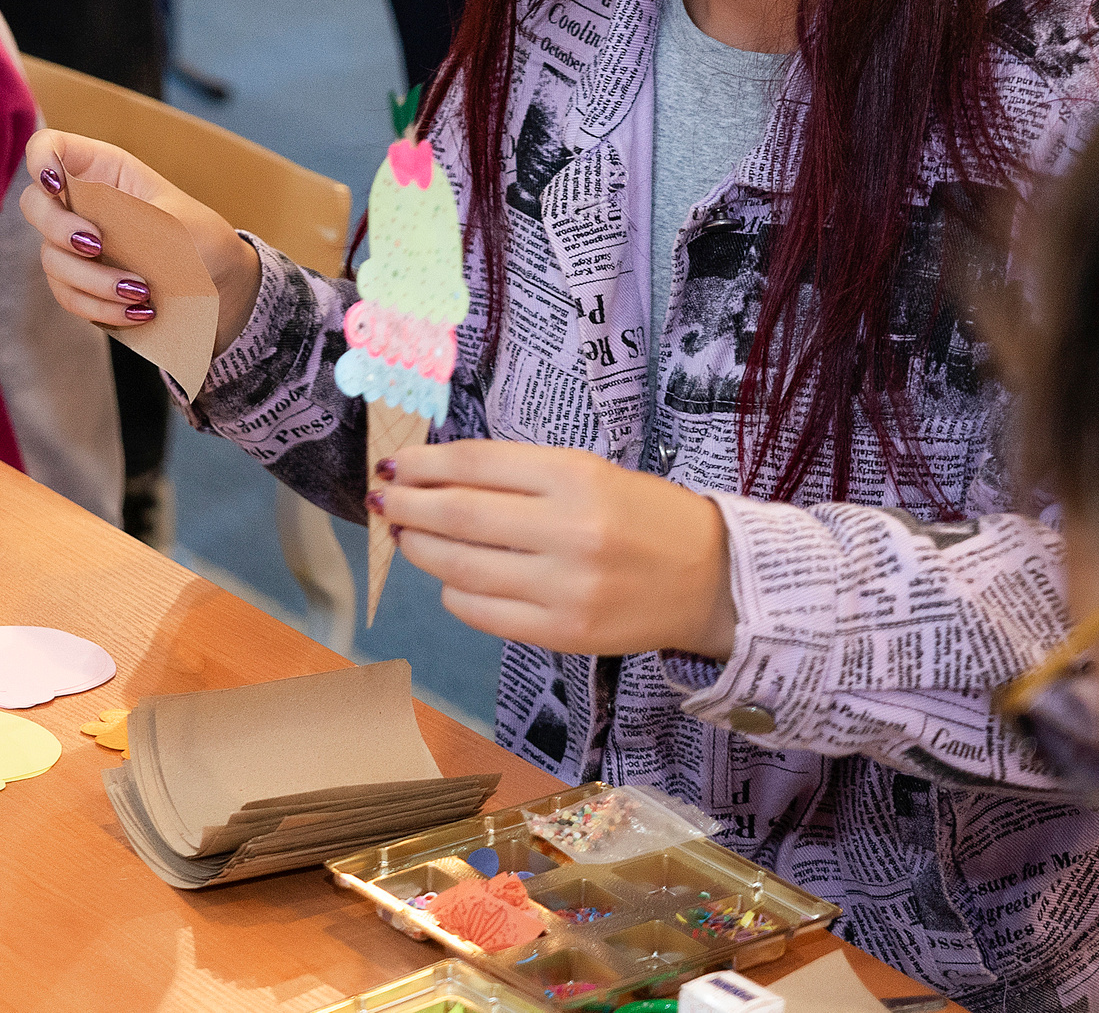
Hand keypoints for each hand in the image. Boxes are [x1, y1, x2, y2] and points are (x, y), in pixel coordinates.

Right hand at [20, 131, 263, 354]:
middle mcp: (82, 204)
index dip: (40, 160)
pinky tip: (137, 312)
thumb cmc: (201, 238)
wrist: (217, 284)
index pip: (50, 148)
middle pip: (34, 205)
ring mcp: (75, 245)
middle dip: (59, 228)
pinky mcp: (79, 284)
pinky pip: (68, 295)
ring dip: (92, 279)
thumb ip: (132, 221)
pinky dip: (98, 306)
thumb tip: (95, 235)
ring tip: (141, 292)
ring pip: (51, 259)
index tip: (56, 186)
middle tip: (96, 245)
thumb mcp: (177, 221)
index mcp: (104, 170)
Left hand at [375, 439, 738, 658]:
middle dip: (408, 508)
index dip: (422, 465)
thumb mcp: (587, 472)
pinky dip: (454, 593)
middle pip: (457, 516)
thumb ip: (516, 476)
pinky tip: (451, 578)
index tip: (394, 465)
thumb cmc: (643, 516)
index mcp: (575, 476)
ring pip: (460, 568)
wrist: (713, 578)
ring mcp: (566, 588)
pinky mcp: (564, 634)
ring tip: (409, 538)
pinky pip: (482, 613)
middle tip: (385, 502)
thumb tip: (434, 479)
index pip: (473, 465)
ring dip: (421, 551)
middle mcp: (569, 530)